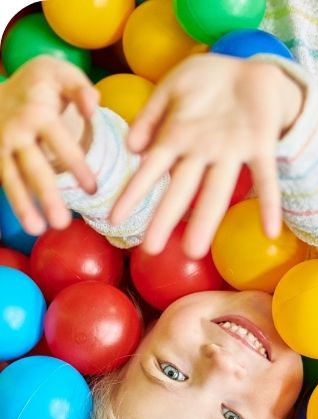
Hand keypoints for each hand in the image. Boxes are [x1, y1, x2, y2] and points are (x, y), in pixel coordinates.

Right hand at [0, 55, 98, 233]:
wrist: (4, 87)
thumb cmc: (43, 84)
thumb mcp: (60, 74)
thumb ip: (80, 89)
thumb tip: (93, 105)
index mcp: (37, 113)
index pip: (59, 142)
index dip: (76, 165)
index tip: (93, 189)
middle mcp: (16, 132)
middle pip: (32, 166)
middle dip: (46, 195)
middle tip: (62, 223)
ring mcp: (2, 146)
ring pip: (10, 178)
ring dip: (22, 205)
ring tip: (36, 230)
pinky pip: (4, 180)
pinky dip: (14, 201)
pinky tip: (27, 223)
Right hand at [110, 54, 304, 256]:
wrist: (249, 67)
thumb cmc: (206, 81)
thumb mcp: (171, 88)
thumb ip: (151, 115)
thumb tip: (131, 147)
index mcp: (179, 137)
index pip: (151, 170)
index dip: (134, 193)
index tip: (114, 219)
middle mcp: (203, 152)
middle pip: (182, 190)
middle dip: (166, 218)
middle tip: (152, 250)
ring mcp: (232, 151)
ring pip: (216, 190)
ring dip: (206, 220)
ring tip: (194, 251)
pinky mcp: (261, 146)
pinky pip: (266, 178)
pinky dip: (268, 203)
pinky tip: (271, 230)